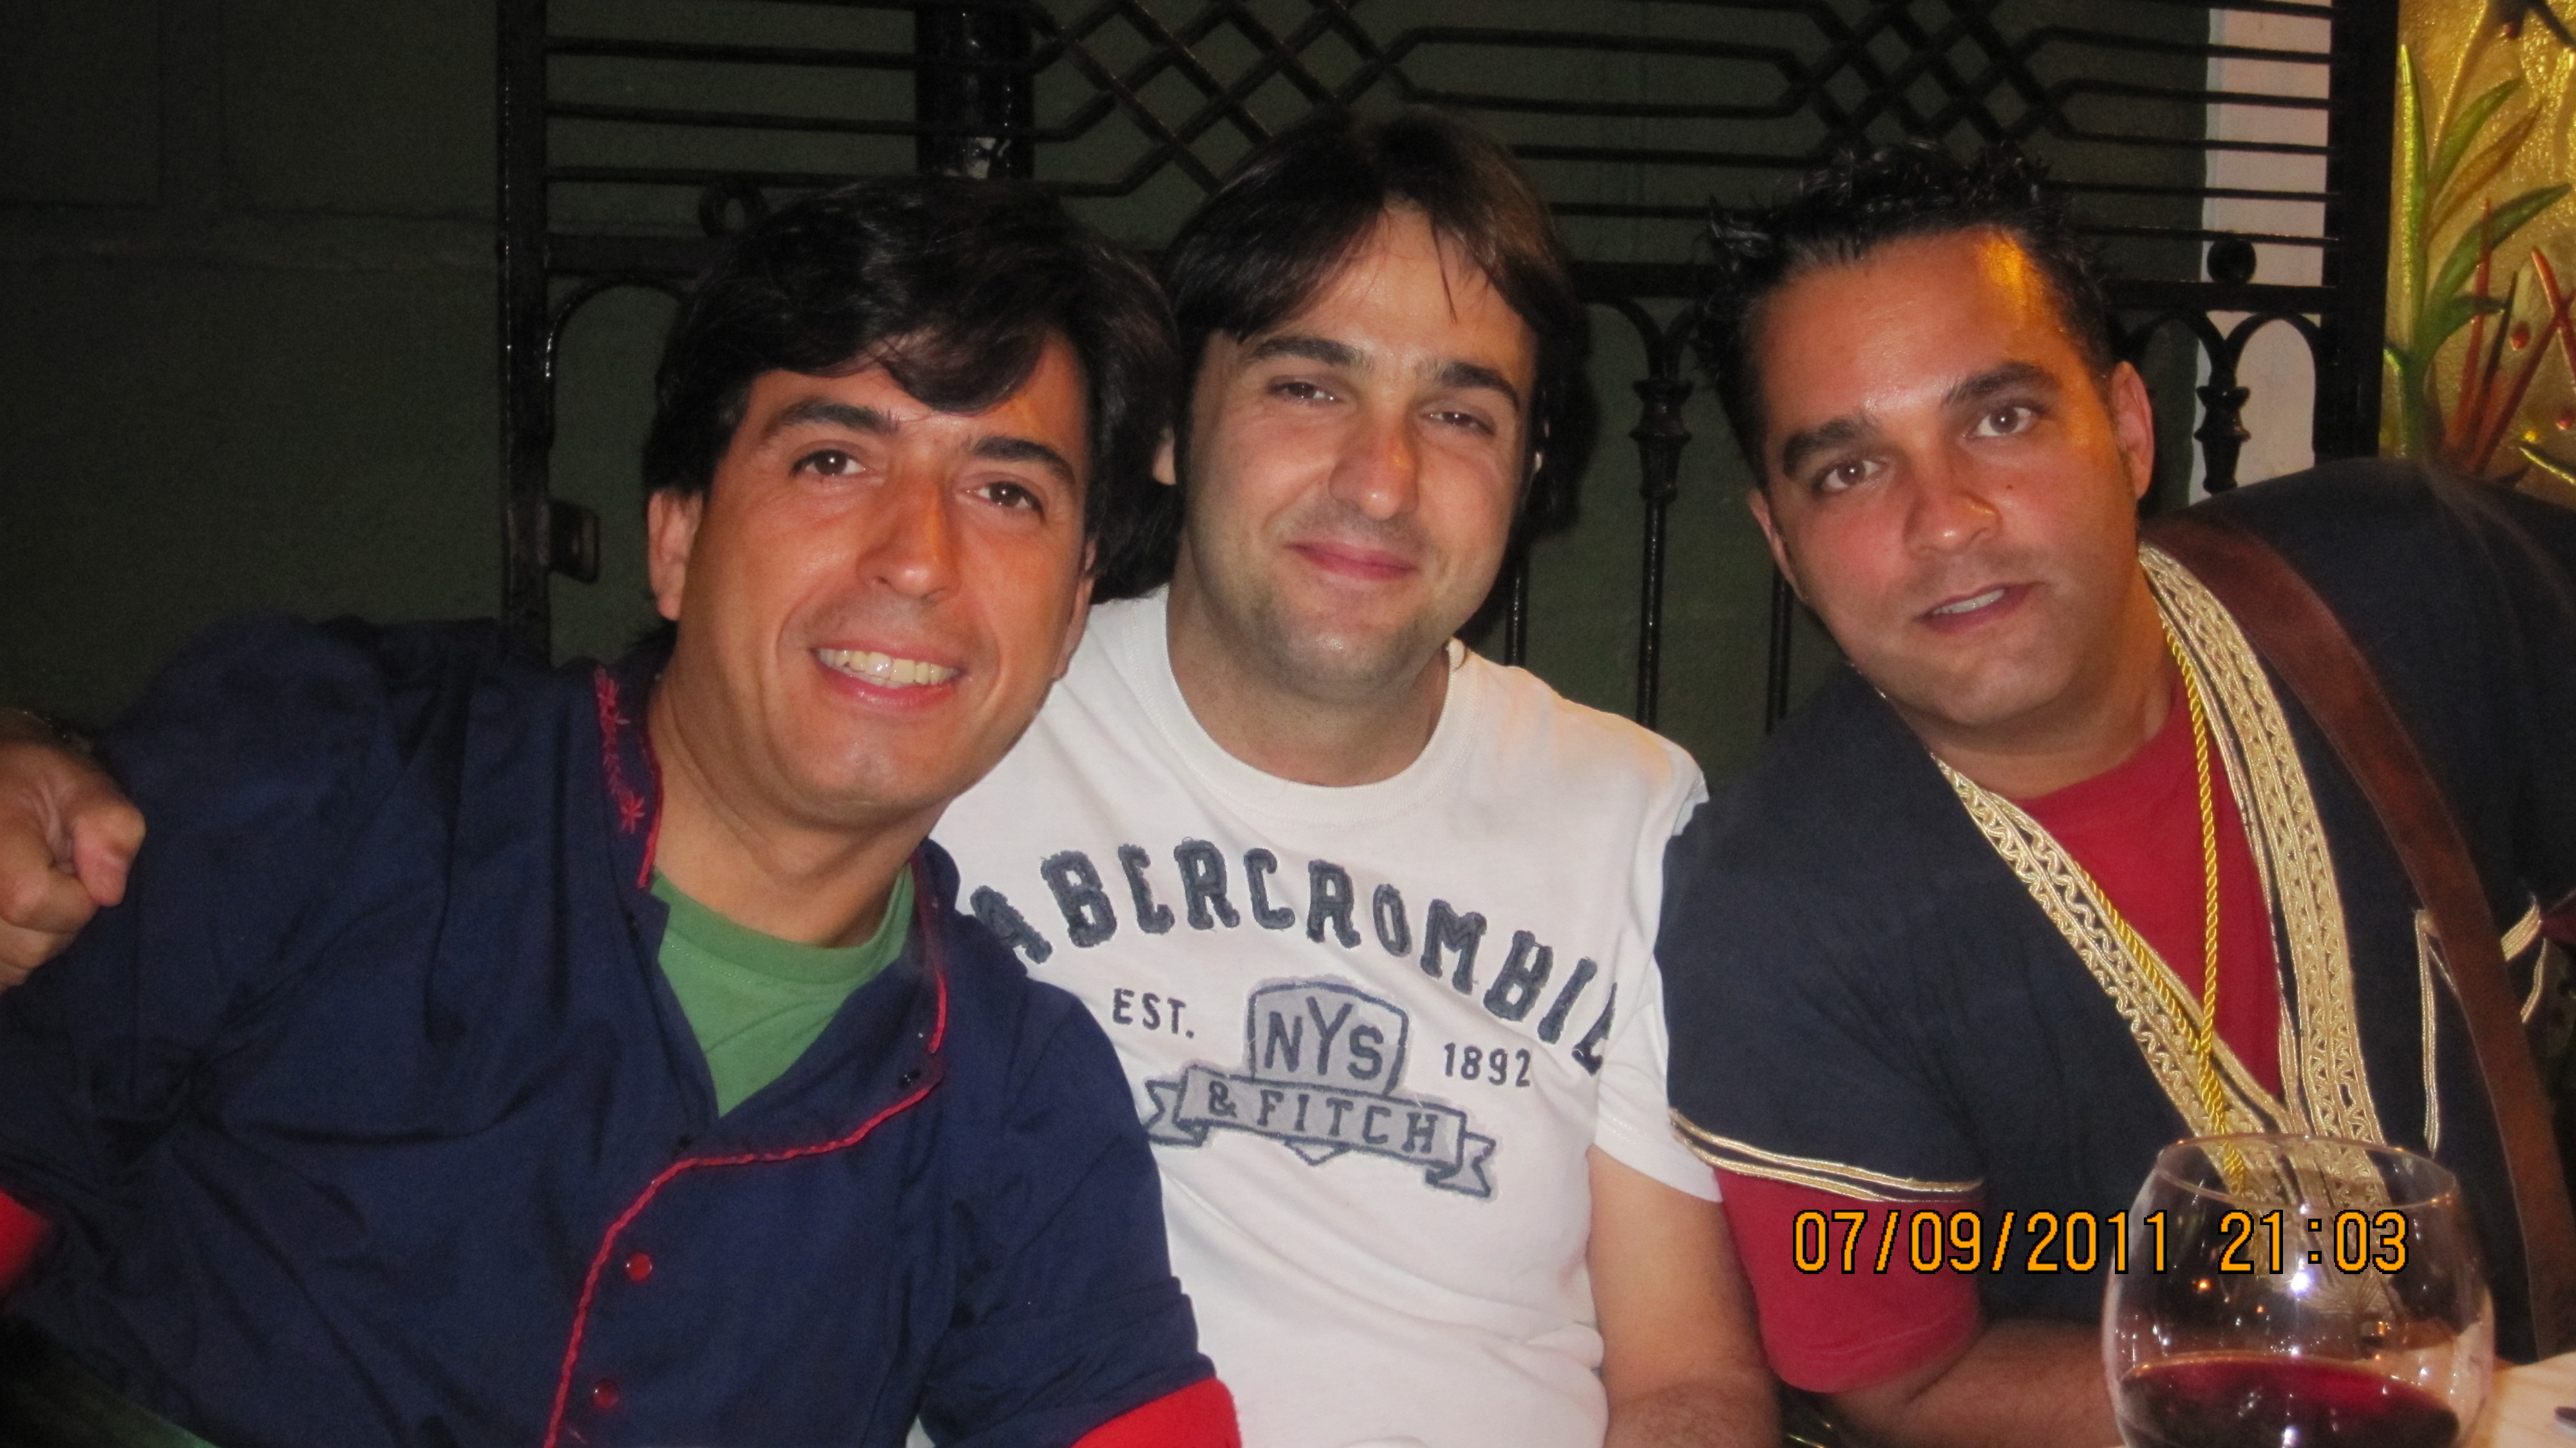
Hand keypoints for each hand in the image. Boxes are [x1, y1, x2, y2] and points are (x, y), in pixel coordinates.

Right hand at [0, 713, 144, 986]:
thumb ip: (108, 824)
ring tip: (32, 891)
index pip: (31, 902)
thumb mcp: (82, 783)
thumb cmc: (36, 783)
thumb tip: (108, 892)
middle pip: (25, 946)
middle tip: (54, 876)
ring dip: (36, 939)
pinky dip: (16, 953)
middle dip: (60, 920)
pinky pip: (1, 975)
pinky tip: (18, 917)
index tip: (77, 866)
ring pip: (13, 966)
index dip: (74, 895)